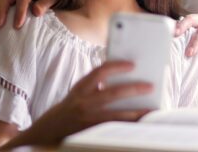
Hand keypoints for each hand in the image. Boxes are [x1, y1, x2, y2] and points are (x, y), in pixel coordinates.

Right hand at [2, 61, 153, 148]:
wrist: (47, 132)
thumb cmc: (69, 109)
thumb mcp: (78, 94)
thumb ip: (95, 87)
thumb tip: (122, 80)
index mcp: (80, 89)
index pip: (99, 72)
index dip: (116, 66)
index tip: (132, 64)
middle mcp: (83, 103)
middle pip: (112, 94)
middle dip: (133, 89)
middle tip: (150, 86)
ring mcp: (86, 120)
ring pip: (115, 116)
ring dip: (135, 112)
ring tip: (151, 109)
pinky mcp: (90, 134)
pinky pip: (113, 129)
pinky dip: (126, 127)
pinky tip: (139, 124)